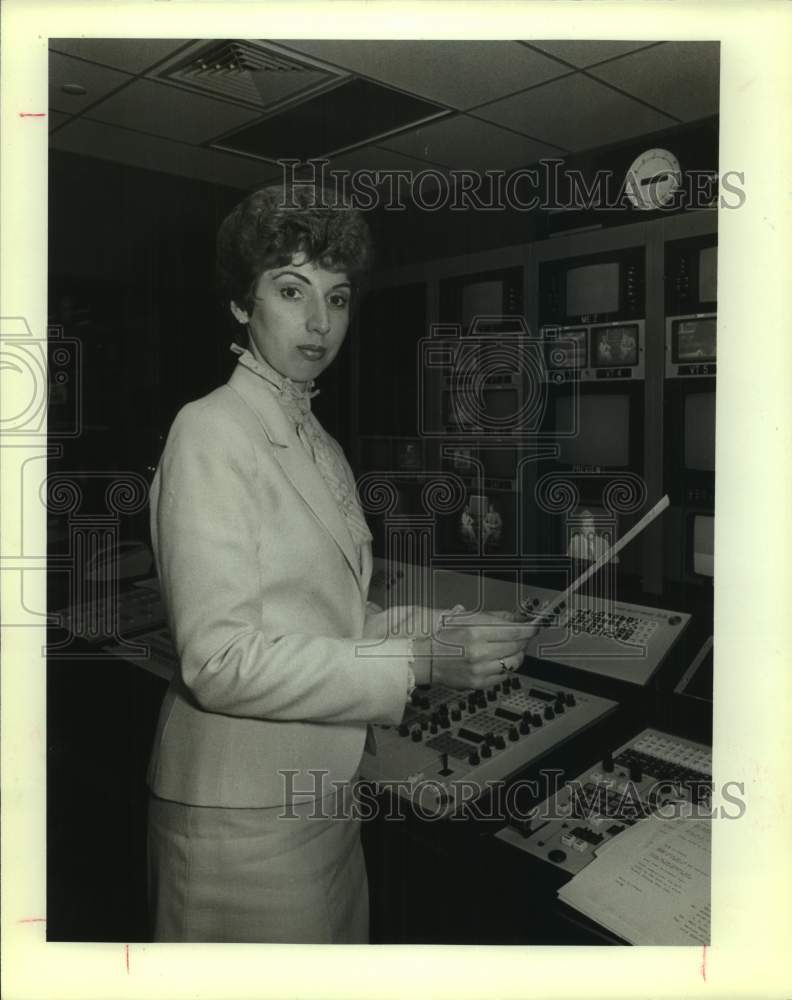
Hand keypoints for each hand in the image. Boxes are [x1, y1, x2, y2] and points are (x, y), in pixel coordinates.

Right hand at [412, 611, 537, 689]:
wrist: (423, 657)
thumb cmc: (440, 636)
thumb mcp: (464, 617)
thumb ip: (493, 616)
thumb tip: (515, 618)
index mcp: (475, 631)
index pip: (514, 631)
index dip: (529, 629)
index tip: (534, 627)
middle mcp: (479, 651)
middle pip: (517, 646)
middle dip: (524, 640)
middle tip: (523, 636)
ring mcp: (479, 669)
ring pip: (514, 662)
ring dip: (517, 654)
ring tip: (511, 648)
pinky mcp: (478, 683)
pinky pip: (503, 676)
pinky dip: (505, 668)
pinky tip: (498, 661)